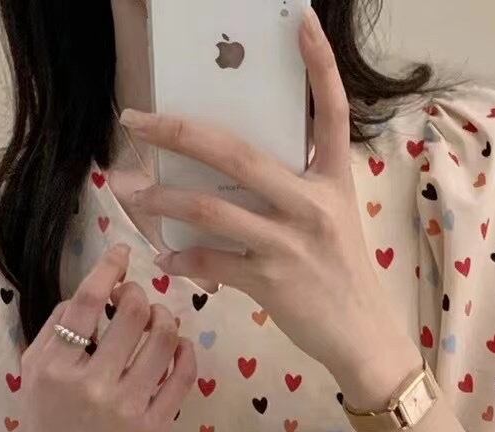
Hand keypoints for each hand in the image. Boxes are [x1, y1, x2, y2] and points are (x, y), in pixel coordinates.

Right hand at [17, 244, 197, 431]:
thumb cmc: (45, 421)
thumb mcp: (34, 370)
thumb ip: (56, 328)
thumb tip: (93, 291)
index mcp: (56, 366)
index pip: (87, 302)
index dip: (109, 270)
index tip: (122, 255)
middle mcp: (91, 385)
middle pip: (132, 315)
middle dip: (139, 295)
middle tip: (137, 298)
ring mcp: (126, 407)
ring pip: (164, 341)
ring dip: (166, 319)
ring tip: (158, 320)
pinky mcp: (153, 426)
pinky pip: (182, 378)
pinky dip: (185, 353)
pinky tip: (178, 347)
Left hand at [121, 6, 421, 406]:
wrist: (363, 337)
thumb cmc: (341, 276)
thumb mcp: (333, 220)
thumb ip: (295, 189)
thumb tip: (235, 169)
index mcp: (332, 181)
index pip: (332, 112)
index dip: (319, 65)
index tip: (303, 20)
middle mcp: (312, 205)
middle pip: (236, 153)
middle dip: (177, 133)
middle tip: (136, 121)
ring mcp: (290, 243)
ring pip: (212, 209)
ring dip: (163, 200)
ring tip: (131, 194)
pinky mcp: (271, 282)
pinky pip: (213, 262)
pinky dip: (183, 259)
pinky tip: (165, 257)